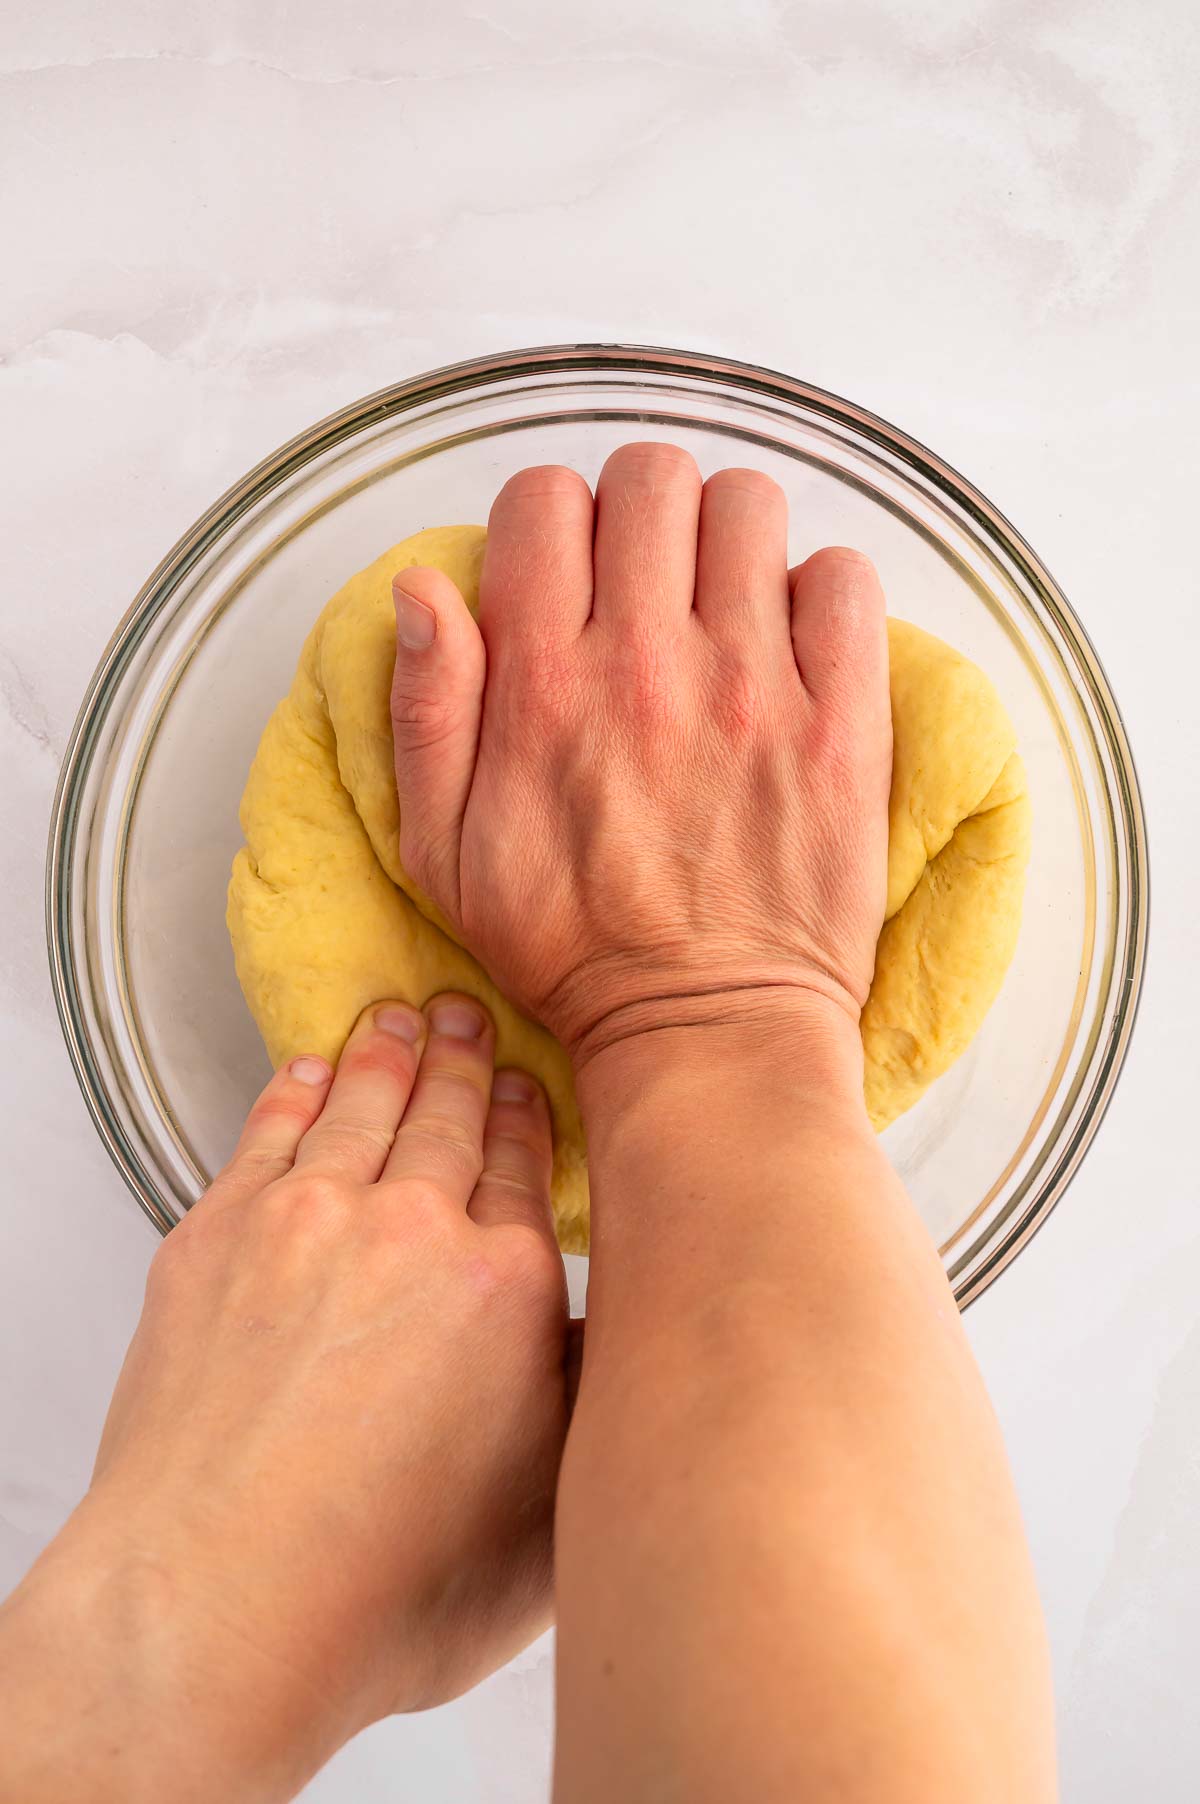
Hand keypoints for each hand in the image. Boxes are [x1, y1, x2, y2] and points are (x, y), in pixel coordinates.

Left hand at [5, 996, 570, 1800]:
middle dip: (464, 1058)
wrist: (216, 1607)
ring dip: (387, 1055)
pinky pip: (269, 1131)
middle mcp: (412, 1229)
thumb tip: (628, 1334)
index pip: (524, 1164)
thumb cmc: (381, 1589)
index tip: (527, 1082)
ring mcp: (307, 1222)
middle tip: (470, 1013)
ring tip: (402, 1017)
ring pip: (361, 1106)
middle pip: (447, 1117)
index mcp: (506, 1286)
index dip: (526, 1115)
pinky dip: (296, 1089)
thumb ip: (599, 1403)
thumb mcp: (555, 1517)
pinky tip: (310, 1068)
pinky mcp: (219, 1236)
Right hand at [390, 443, 890, 1066]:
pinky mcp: (839, 723)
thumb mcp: (442, 853)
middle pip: (650, 478)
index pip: (543, 500)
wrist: (705, 1033)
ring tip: (723, 604)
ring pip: (750, 506)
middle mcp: (647, 665)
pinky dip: (819, 591)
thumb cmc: (573, 950)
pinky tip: (792, 645)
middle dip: (639, 512)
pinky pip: (843, 580)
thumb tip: (420, 587)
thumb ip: (425, 710)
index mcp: (543, 685)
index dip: (548, 523)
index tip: (565, 574)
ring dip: (730, 538)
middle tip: (648, 579)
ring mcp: (753, 688)